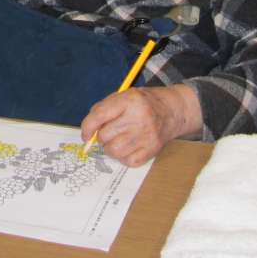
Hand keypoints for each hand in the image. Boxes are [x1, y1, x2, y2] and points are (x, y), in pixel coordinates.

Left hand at [80, 84, 200, 166]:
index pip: (100, 116)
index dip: (87, 127)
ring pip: (114, 151)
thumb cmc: (142, 103)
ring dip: (110, 148)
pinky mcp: (152, 149)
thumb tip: (87, 132)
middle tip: (109, 132)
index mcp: (130, 100)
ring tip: (118, 140)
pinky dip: (123, 157)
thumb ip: (103, 109)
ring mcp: (147, 135)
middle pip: (105, 136)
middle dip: (101, 136)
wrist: (171, 111)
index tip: (85, 134)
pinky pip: (127, 161)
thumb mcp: (123, 96)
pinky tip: (128, 147)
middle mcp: (139, 118)